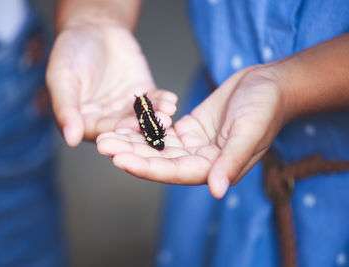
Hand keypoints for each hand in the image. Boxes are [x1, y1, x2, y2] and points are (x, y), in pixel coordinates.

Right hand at [46, 22, 176, 145]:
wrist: (93, 27)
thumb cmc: (70, 51)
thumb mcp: (62, 78)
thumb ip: (65, 108)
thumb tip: (70, 138)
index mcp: (83, 120)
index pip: (99, 131)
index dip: (114, 131)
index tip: (128, 129)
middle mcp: (105, 118)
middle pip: (124, 127)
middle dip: (141, 127)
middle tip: (156, 126)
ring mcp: (125, 108)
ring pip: (141, 117)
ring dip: (156, 117)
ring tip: (167, 114)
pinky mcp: (142, 95)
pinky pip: (153, 102)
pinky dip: (162, 102)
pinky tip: (171, 101)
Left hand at [97, 65, 287, 197]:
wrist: (269, 85)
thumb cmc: (265, 108)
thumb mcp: (249, 132)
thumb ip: (231, 161)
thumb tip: (216, 190)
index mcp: (215, 167)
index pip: (175, 172)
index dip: (147, 167)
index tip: (120, 160)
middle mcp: (201, 160)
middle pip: (160, 161)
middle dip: (131, 153)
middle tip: (103, 144)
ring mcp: (193, 145)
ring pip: (157, 147)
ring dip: (132, 142)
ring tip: (106, 135)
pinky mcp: (189, 129)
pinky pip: (163, 131)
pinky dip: (145, 128)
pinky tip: (125, 124)